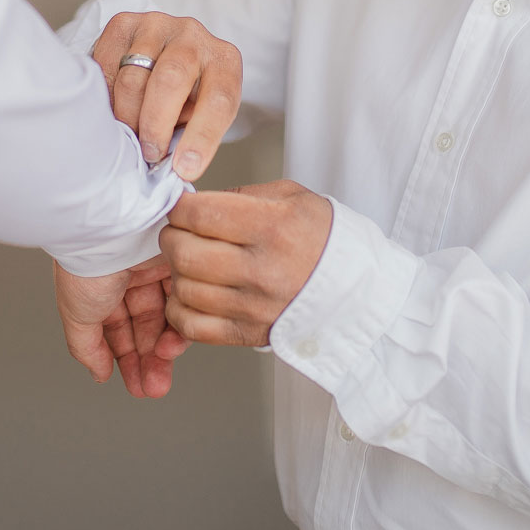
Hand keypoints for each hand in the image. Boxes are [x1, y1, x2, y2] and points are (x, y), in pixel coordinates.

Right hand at [54, 257, 189, 397]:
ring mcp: (157, 267)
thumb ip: (87, 347)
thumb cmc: (87, 262)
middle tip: (153, 388)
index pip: (120, 331)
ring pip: (169, 316)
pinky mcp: (182, 259)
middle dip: (150, 362)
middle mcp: (131, 277)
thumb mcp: (77, 314)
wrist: (108, 226)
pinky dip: (182, 325)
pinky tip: (169, 346)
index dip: (128, 361)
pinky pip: (188, 298)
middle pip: (148, 327)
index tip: (137, 386)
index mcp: (103, 288)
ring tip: (160, 375)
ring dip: (166, 351)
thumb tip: (99, 373)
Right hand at [91, 11, 241, 180]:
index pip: (219, 99)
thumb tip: (174, 172)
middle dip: (155, 124)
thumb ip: (191, 136)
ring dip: (127, 116)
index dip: (202, 137)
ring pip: (133, 77)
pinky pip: (106, 65)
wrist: (165, 52)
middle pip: (171, 80)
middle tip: (148, 152)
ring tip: (129, 134)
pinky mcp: (124, 23)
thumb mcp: (200, 115)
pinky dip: (105, 96)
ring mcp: (156, 25)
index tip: (185, 168)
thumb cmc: (187, 94)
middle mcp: (193, 35)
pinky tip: (114, 108)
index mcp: (224, 60)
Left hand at [159, 180, 333, 347]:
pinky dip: (181, 308)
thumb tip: (197, 201)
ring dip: (176, 271)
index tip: (183, 206)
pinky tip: (192, 292)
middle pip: (184, 252)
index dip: (180, 207)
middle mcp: (262, 269)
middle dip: (171, 237)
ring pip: (183, 288)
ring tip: (191, 261)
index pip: (200, 213)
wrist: (359, 292)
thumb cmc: (326, 241)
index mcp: (274, 227)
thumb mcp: (293, 198)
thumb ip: (242, 195)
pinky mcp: (247, 334)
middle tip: (181, 232)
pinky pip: (192, 325)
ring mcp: (253, 306)